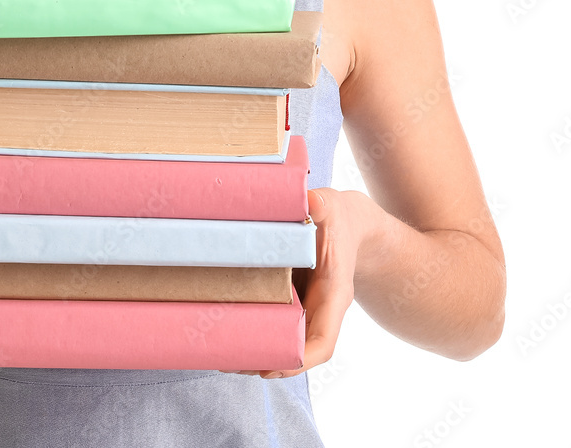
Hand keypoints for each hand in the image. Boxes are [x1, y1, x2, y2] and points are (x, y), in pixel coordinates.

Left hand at [225, 187, 370, 378]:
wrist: (349, 223)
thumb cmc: (338, 217)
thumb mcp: (331, 207)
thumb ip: (321, 205)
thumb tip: (311, 201)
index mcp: (334, 294)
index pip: (323, 340)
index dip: (299, 360)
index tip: (270, 369)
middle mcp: (320, 308)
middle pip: (297, 350)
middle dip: (266, 362)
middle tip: (229, 363)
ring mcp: (306, 306)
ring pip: (284, 341)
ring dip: (257, 351)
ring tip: (221, 356)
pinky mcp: (293, 299)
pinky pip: (276, 322)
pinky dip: (255, 330)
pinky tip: (226, 330)